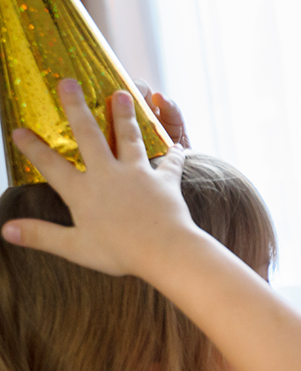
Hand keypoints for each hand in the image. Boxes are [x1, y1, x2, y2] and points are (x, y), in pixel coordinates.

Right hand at [1, 79, 191, 277]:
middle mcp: (108, 175)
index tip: (19, 129)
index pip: (50, 165)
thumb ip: (40, 235)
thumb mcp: (74, 247)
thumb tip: (6, 231)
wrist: (164, 251)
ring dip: (124, 115)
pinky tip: (176, 145)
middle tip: (68, 82)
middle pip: (88, 135)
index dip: (33, 148)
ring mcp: (138, 174)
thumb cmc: (119, 253)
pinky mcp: (164, 180)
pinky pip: (169, 163)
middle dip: (76, 107)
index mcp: (83, 192)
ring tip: (122, 93)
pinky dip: (173, 154)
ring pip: (128, 137)